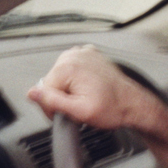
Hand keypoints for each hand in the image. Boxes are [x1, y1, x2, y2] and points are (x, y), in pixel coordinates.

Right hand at [29, 47, 167, 167]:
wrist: (134, 104)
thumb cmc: (114, 108)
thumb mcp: (80, 111)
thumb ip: (53, 102)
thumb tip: (32, 93)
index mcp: (68, 67)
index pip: (43, 90)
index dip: (52, 107)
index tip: (67, 114)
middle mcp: (74, 55)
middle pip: (52, 81)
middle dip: (62, 97)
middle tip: (79, 107)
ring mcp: (83, 53)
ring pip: (61, 76)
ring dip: (69, 89)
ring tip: (87, 97)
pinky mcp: (89, 55)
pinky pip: (72, 70)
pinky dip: (77, 81)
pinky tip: (89, 89)